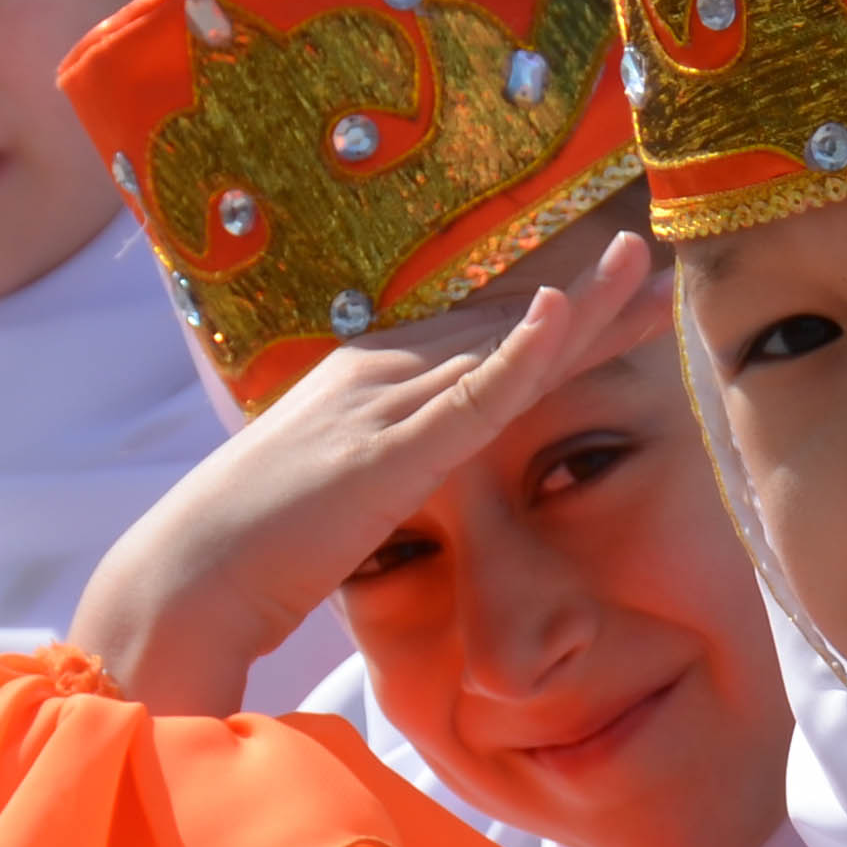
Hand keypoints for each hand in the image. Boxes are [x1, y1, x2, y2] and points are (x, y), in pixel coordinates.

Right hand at [73, 230, 668, 715]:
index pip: (479, 339)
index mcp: (366, 378)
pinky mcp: (390, 450)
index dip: (551, 320)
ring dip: (581, 308)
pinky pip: (472, 395)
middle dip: (589, 302)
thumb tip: (402, 484)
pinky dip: (522, 351)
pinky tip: (566, 315)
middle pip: (504, 328)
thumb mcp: (330, 494)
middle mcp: (379, 371)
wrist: (189, 576)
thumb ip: (376, 473)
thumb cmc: (249, 552)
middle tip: (657, 271)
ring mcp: (384, 403)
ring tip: (645, 270)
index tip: (615, 302)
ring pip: (503, 347)